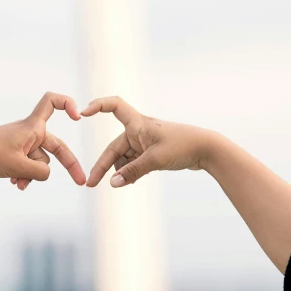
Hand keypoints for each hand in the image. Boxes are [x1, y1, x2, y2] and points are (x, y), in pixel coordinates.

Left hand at [0, 92, 86, 188]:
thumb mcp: (18, 167)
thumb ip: (39, 172)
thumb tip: (46, 175)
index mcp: (32, 127)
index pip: (52, 102)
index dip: (67, 104)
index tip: (77, 118)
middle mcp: (30, 132)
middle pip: (56, 146)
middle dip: (68, 164)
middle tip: (81, 182)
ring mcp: (23, 143)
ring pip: (39, 161)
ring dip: (32, 175)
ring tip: (18, 184)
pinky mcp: (15, 152)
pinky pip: (28, 165)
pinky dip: (25, 174)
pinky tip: (15, 183)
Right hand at [83, 96, 210, 187]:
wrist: (207, 150)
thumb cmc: (183, 146)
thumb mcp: (155, 160)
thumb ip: (132, 172)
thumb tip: (112, 184)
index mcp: (138, 123)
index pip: (113, 106)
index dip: (97, 106)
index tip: (82, 114)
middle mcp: (139, 130)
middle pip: (114, 147)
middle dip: (103, 166)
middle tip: (91, 184)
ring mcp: (145, 142)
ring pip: (123, 158)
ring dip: (121, 171)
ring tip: (124, 184)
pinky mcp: (152, 152)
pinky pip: (133, 163)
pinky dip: (130, 172)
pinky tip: (131, 181)